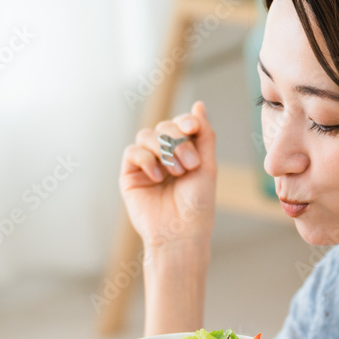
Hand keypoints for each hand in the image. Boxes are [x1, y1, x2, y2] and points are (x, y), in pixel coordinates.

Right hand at [119, 100, 216, 250]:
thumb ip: (204, 135)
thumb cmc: (197, 205)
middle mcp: (164, 156)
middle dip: (178, 141)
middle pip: (164, 127)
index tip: (192, 128)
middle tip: (189, 164)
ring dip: (163, 150)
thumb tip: (198, 104)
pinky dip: (146, 159)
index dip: (185, 121)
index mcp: (184, 152)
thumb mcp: (208, 166)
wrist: (181, 233)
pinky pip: (132, 152)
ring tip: (175, 172)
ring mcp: (146, 165)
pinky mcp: (130, 175)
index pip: (180, 124)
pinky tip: (158, 177)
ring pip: (146, 135)